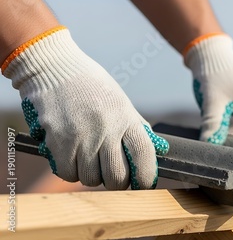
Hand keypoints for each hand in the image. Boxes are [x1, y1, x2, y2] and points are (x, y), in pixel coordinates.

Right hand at [3, 27, 168, 189]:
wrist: (54, 68)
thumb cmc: (91, 86)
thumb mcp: (121, 102)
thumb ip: (136, 126)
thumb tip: (157, 149)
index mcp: (126, 118)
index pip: (144, 156)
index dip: (146, 177)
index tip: (144, 185)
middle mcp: (106, 129)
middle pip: (117, 177)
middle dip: (116, 181)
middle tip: (111, 173)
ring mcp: (82, 136)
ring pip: (91, 179)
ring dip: (91, 175)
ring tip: (88, 157)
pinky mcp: (58, 141)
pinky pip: (68, 173)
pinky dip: (70, 170)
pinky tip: (71, 155)